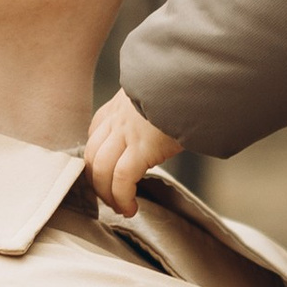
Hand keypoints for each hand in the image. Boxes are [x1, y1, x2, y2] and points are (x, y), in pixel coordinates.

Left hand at [86, 88, 181, 215]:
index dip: (97, 157)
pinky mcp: (142, 147)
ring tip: (120, 208)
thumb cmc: (186, 86)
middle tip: (110, 198)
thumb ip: (153, 106)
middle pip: (91, 155)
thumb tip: (167, 120)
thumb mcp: (160, 91)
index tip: (107, 173)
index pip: (96, 133)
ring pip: (101, 170)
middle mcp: (118, 118)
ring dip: (107, 195)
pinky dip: (122, 198)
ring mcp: (127, 132)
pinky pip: (123, 179)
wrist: (195, 78)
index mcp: (121, 104)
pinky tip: (131, 208)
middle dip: (96, 182)